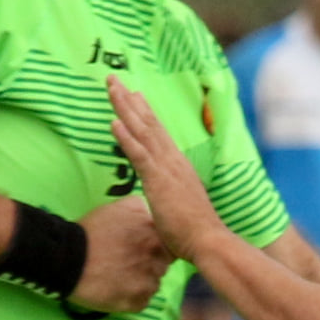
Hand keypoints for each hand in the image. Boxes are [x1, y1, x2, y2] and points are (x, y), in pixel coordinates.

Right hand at [70, 195, 173, 314]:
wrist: (67, 258)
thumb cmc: (91, 232)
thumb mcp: (118, 208)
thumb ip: (141, 209)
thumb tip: (152, 214)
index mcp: (156, 235)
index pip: (169, 246)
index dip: (154, 248)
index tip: (139, 248)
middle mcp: (158, 258)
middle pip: (162, 266)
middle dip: (148, 265)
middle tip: (125, 262)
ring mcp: (149, 282)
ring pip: (152, 284)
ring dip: (140, 282)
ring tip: (117, 275)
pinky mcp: (138, 301)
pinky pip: (141, 301)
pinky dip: (130, 297)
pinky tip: (114, 288)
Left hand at [107, 74, 221, 261]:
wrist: (208, 240)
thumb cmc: (195, 231)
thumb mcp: (180, 208)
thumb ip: (171, 199)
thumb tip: (167, 203)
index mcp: (178, 166)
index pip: (158, 134)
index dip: (144, 113)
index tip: (133, 94)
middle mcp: (173, 160)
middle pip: (148, 123)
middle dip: (129, 100)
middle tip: (114, 79)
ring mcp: (166, 168)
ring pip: (142, 131)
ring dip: (124, 108)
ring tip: (111, 87)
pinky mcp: (159, 180)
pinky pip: (139, 154)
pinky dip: (126, 137)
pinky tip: (113, 122)